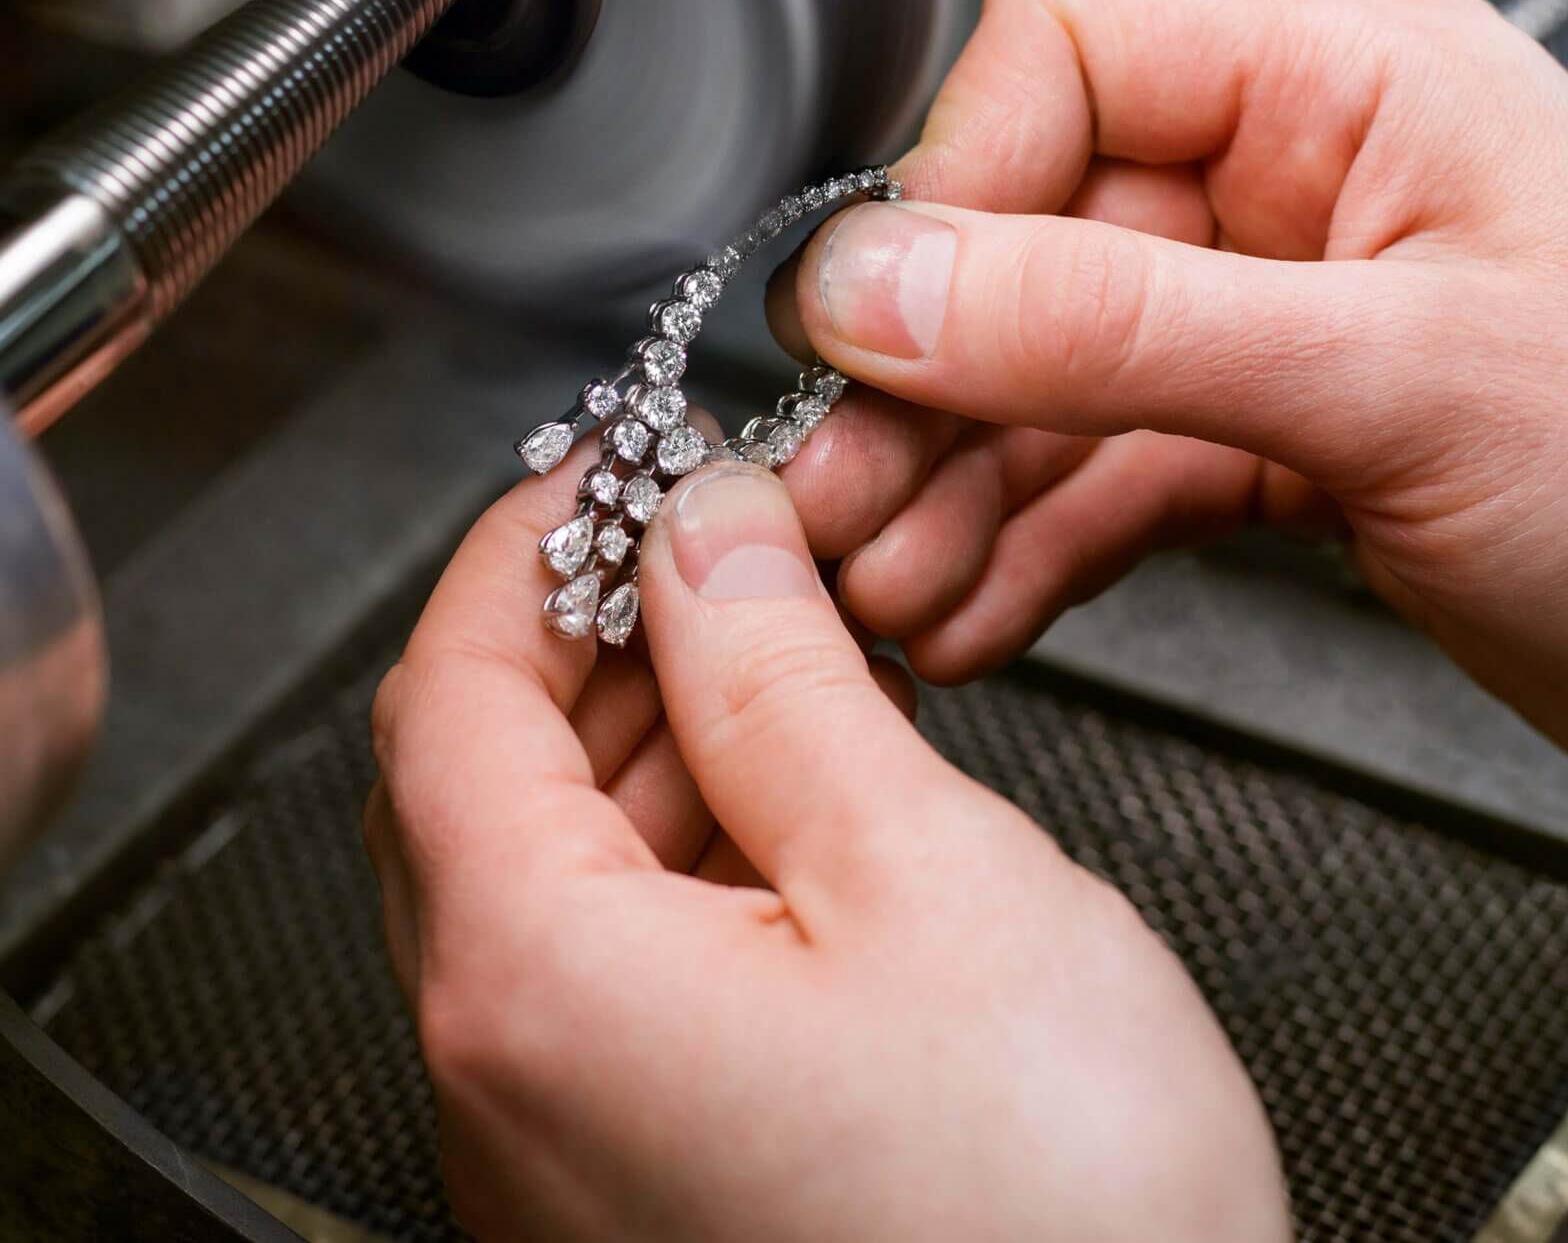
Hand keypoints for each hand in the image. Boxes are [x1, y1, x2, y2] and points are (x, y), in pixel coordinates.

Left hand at [366, 458, 1287, 1241]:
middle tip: (718, 538)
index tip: (611, 465)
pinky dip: (687, 853)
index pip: (449, 692)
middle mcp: (509, 1083)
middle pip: (480, 782)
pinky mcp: (641, 1191)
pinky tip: (801, 799)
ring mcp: (564, 1152)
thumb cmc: (1055, 1225)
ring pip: (551, 877)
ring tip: (788, 648)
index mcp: (540, 984)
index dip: (526, 545)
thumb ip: (787, 685)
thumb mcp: (932, 880)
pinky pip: (611, 975)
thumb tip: (706, 537)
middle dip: (595, 630)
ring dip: (651, 737)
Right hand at [768, 0, 1567, 928]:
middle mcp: (1314, 190)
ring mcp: (1300, 326)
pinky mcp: (1300, 449)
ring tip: (886, 590)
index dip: (955, 187)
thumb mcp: (1396, 380)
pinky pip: (1123, 474)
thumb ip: (1122, 325)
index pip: (1071, 58)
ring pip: (1067, 379)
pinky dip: (1042, 543)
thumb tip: (888, 280)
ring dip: (966, 485)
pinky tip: (976, 609)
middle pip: (1041, 240)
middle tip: (838, 502)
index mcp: (1357, 89)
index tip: (881, 326)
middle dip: (932, 382)